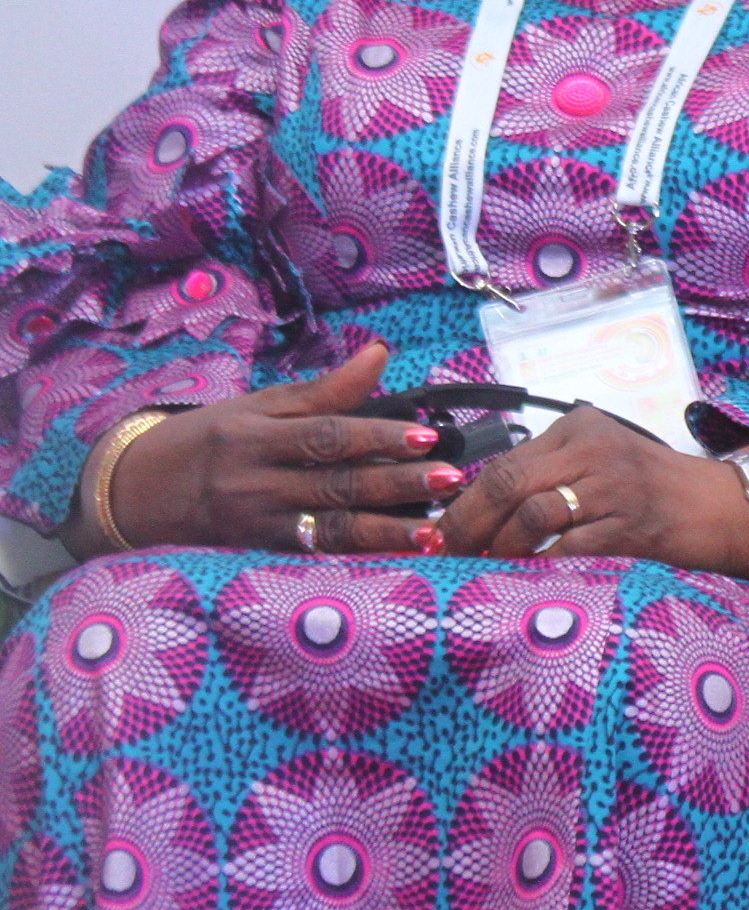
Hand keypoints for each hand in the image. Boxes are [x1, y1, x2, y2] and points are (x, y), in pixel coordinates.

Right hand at [90, 342, 463, 557]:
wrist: (138, 492)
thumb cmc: (211, 441)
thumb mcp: (259, 406)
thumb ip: (325, 390)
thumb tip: (380, 352)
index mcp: (256, 435)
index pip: (325, 435)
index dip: (376, 435)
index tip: (425, 435)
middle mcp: (255, 481)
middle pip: (335, 483)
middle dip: (396, 484)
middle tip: (450, 479)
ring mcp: (257, 523)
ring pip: (330, 528)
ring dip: (387, 531)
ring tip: (435, 532)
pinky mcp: (260, 554)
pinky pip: (316, 555)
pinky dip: (358, 556)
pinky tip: (398, 556)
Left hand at [437, 406, 748, 575]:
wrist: (721, 506)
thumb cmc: (651, 489)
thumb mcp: (599, 462)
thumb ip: (547, 472)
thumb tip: (473, 510)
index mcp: (580, 426)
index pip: (504, 463)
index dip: (463, 502)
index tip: (441, 532)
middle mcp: (595, 448)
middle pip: (508, 483)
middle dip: (468, 525)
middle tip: (447, 554)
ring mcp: (615, 485)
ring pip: (533, 514)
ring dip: (503, 547)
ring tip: (491, 565)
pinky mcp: (631, 524)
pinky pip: (568, 547)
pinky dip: (540, 564)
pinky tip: (528, 575)